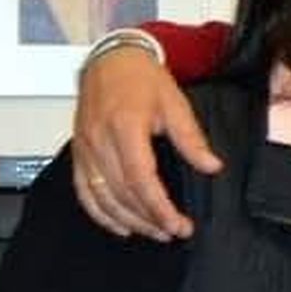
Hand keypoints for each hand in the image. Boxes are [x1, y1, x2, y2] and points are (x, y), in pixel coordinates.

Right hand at [71, 47, 221, 240]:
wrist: (111, 59)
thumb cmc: (141, 78)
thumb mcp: (175, 104)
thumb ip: (192, 139)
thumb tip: (211, 166)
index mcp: (125, 128)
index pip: (141, 180)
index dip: (160, 208)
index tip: (179, 224)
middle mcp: (100, 140)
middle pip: (122, 193)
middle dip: (148, 219)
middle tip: (172, 232)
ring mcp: (86, 148)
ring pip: (102, 197)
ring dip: (127, 220)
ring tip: (152, 232)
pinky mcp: (79, 152)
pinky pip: (84, 190)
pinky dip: (99, 213)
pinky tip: (119, 225)